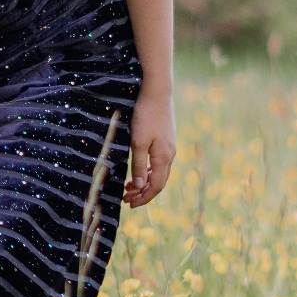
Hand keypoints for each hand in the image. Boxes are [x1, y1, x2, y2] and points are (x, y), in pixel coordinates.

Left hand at [124, 90, 175, 206]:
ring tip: (129, 187)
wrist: (157, 92)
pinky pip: (159, 163)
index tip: (130, 204)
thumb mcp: (138, 142)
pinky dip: (148, 172)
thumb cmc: (146, 116)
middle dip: (143, 194)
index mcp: (164, 158)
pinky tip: (139, 171)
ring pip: (159, 173)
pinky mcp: (166, 140)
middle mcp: (170, 155)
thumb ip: (139, 165)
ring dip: (145, 183)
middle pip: (159, 182)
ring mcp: (169, 147)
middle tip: (126, 199)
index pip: (156, 186)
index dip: (144, 198)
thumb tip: (141, 186)